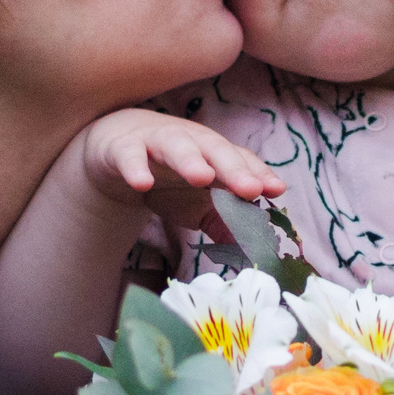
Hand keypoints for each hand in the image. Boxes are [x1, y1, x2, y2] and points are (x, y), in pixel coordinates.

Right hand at [73, 109, 282, 235]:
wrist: (117, 151)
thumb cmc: (169, 175)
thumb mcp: (200, 203)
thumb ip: (225, 223)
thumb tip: (253, 252)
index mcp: (215, 155)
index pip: (242, 162)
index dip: (259, 174)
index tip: (276, 191)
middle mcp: (192, 143)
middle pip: (216, 150)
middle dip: (234, 169)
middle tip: (250, 189)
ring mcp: (157, 142)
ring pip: (177, 146)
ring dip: (190, 160)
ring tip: (202, 177)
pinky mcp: (124, 148)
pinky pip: (130, 156)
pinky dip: (136, 167)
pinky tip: (143, 182)